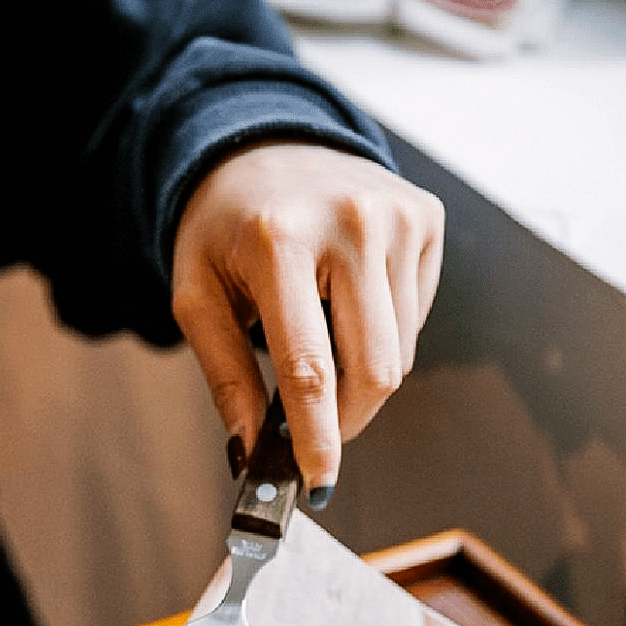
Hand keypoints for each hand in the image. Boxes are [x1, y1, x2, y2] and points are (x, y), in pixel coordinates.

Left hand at [171, 141, 443, 502]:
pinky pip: (415, 321)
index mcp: (282, 242)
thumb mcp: (198, 295)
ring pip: (400, 355)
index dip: (317, 435)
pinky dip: (383, 336)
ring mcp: (398, 218)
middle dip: (346, 420)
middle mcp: (351, 223)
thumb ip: (224, 376)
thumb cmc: (227, 227)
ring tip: (320, 338)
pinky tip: (347, 303)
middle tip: (315, 432)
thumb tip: (249, 451)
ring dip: (361, 376)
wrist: (267, 144)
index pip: (311, 367)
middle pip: (374, 372)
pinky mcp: (427, 220)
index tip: (318, 480)